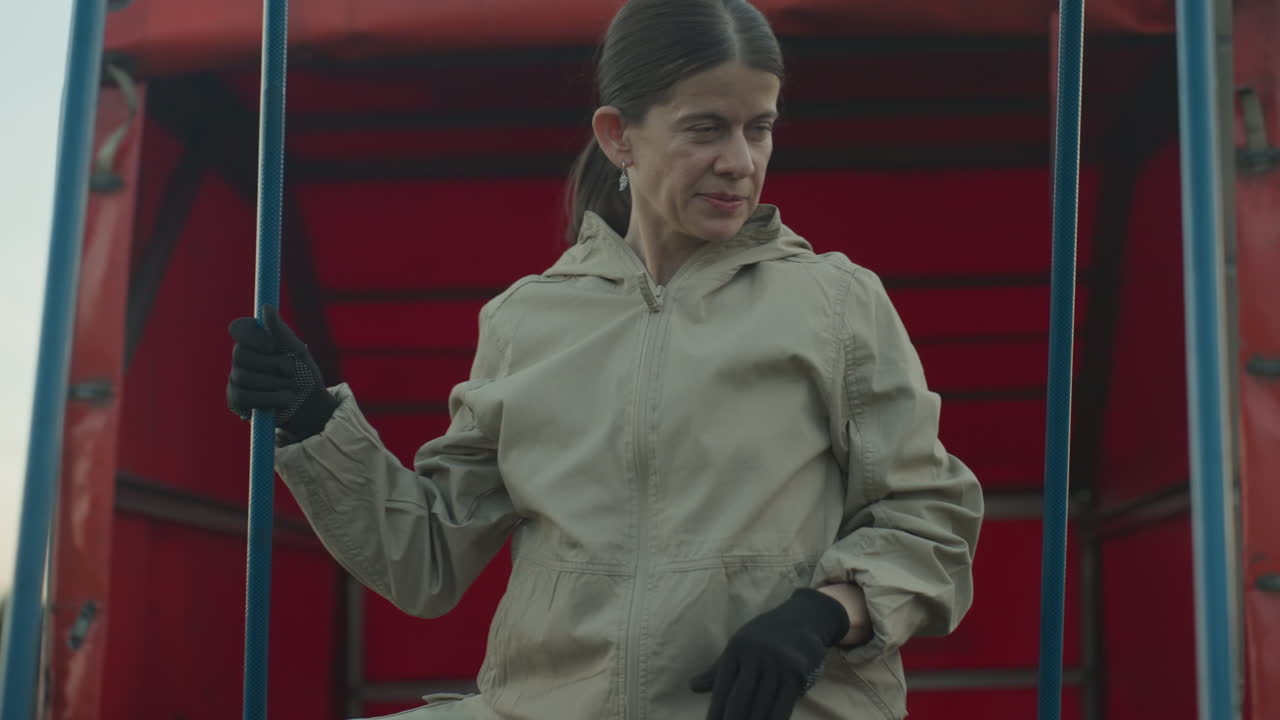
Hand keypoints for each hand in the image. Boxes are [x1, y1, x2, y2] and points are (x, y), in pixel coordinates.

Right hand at [227, 304, 337, 438]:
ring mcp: (235, 379)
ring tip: (291, 389)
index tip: (272, 346)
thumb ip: (281, 332)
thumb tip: (266, 308)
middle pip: (241, 354)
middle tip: (291, 373)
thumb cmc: (305, 376)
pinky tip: (282, 401)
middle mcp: (241, 358)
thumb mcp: (297, 352)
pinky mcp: (235, 400)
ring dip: (275, 384)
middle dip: (272, 365)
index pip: (239, 329)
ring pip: (244, 377)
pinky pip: (243, 397)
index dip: (253, 337)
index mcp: (255, 341)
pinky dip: (268, 399)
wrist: (311, 407)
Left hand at [690, 588, 849, 719]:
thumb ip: (717, 669)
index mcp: (736, 649)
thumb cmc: (764, 636)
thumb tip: (692, 686)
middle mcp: (756, 655)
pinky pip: (783, 706)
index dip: (715, 713)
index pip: (722, 688)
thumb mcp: (739, 645)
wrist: (804, 618)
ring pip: (762, 706)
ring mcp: (778, 665)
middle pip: (740, 700)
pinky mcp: (797, 674)